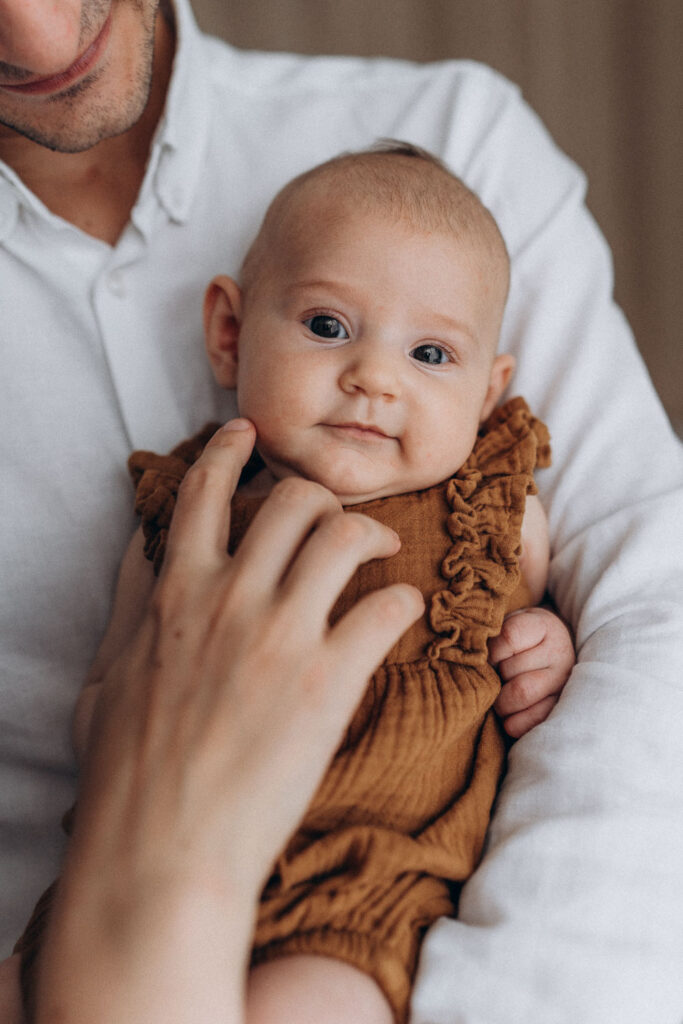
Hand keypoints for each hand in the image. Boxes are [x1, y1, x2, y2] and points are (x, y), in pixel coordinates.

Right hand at [34, 419, 423, 1023]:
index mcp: (176, 592)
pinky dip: (405, 600)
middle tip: (336, 515)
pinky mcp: (329, 679)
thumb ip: (131, 603)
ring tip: (386, 550)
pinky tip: (405, 611)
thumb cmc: (127, 772)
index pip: (207, 492)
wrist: (163, 850)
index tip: (249, 437)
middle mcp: (230, 597)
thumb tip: (146, 549)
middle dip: (319, 494)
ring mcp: (281, 634)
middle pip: (293, 500)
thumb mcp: (107, 675)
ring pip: (345, 535)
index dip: (231, 451)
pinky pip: (388, 606)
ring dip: (373, 533)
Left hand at [489, 606, 574, 738]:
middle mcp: (559, 653)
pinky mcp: (561, 707)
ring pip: (522, 694)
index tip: (490, 656)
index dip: (492, 650)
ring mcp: (563, 682)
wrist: (551, 650)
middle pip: (512, 670)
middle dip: (494, 678)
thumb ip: (493, 636)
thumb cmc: (520, 638)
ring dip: (501, 701)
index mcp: (545, 626)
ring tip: (499, 697)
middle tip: (493, 679)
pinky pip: (534, 720)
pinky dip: (514, 722)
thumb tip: (476, 661)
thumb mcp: (509, 624)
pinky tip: (509, 715)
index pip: (510, 636)